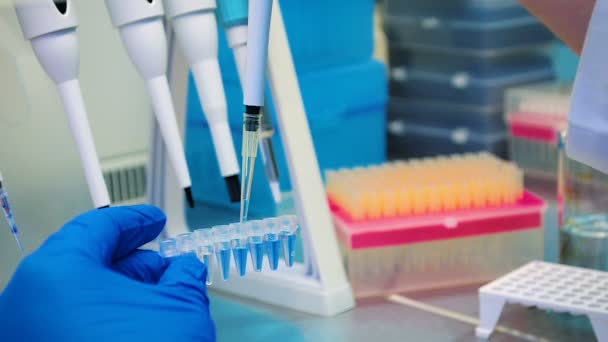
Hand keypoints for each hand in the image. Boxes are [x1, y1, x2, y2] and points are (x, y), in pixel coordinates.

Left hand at [0, 205, 214, 341]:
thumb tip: (185, 270)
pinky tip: (138, 326)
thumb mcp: (180, 312)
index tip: (155, 221)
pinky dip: (102, 320)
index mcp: (57, 274)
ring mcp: (27, 335)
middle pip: (83, 263)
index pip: (97, 228)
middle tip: (165, 263)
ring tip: (159, 298)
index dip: (135, 221)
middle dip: (132, 262)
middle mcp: (28, 303)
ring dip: (120, 294)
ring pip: (76, 299)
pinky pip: (68, 327)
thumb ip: (185, 279)